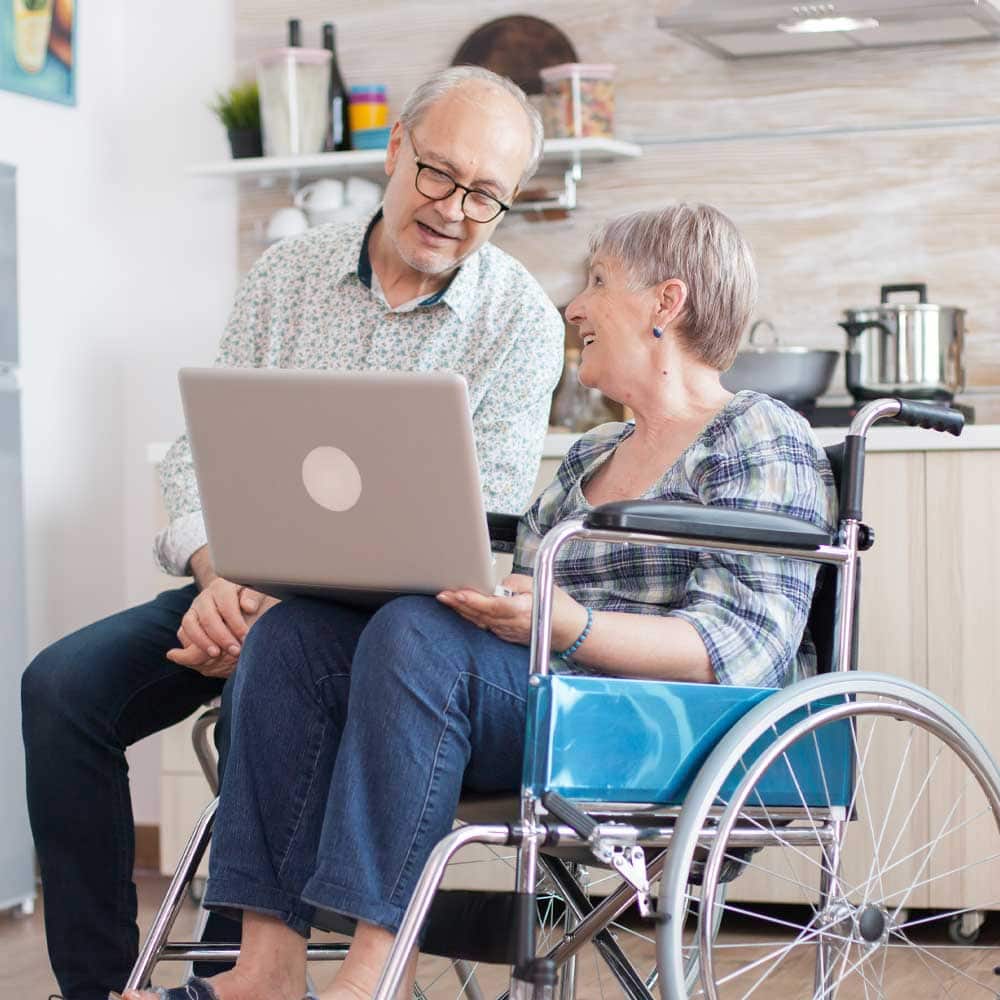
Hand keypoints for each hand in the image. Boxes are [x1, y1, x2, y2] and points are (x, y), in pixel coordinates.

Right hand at [166, 578, 277, 675]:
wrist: (241, 601)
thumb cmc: (251, 598)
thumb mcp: (258, 593)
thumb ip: (254, 597)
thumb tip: (249, 606)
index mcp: (223, 586)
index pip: (226, 604)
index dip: (235, 622)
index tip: (246, 637)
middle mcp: (206, 596)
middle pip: (207, 617)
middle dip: (221, 637)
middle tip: (235, 651)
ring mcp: (195, 608)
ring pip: (190, 624)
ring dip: (203, 642)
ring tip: (216, 654)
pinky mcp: (189, 620)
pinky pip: (184, 632)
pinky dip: (192, 644)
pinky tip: (205, 655)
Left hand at [437, 574, 587, 649]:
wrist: (571, 631)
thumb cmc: (558, 608)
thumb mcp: (538, 585)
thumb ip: (514, 583)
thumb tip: (496, 584)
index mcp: (521, 611)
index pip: (491, 606)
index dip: (472, 600)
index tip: (457, 594)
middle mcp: (512, 625)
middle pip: (480, 615)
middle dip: (459, 604)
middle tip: (443, 594)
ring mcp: (508, 633)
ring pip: (480, 622)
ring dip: (463, 611)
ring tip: (448, 600)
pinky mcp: (507, 636)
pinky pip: (486, 626)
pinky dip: (473, 618)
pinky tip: (463, 611)